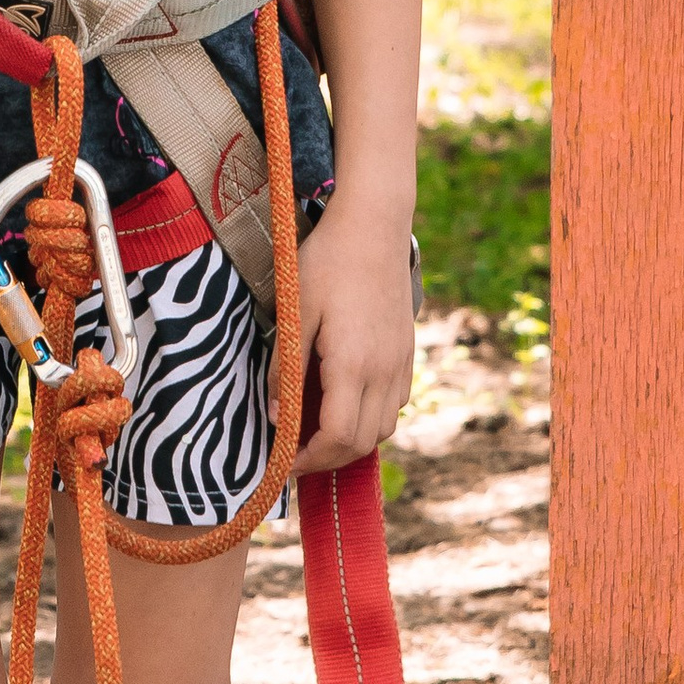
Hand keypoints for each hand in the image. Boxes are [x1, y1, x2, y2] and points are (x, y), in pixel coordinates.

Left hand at [281, 192, 414, 478]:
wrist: (375, 224)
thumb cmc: (328, 262)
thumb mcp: (296, 312)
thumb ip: (287, 369)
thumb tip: (277, 417)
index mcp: (353, 364)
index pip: (338, 437)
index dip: (310, 458)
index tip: (284, 459)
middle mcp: (384, 371)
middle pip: (363, 442)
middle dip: (328, 457)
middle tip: (296, 452)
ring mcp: (400, 362)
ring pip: (384, 426)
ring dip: (352, 439)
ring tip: (318, 428)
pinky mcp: (407, 351)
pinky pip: (395, 402)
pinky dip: (371, 416)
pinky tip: (345, 399)